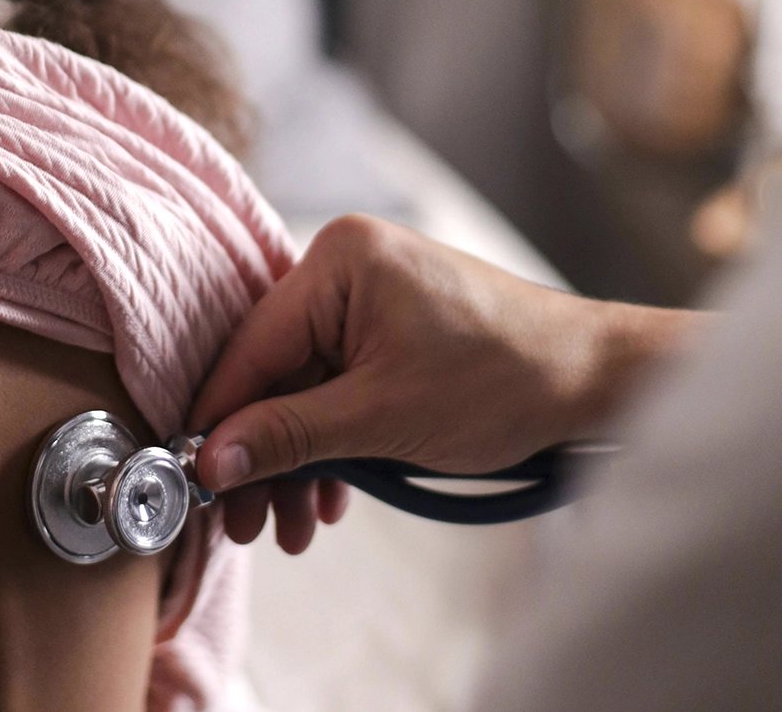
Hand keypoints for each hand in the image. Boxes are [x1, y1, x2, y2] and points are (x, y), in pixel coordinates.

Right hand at [189, 215, 698, 552]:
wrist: (596, 381)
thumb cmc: (506, 379)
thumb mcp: (381, 418)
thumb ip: (288, 436)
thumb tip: (210, 460)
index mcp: (338, 263)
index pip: (251, 348)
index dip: (220, 420)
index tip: (195, 480)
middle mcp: (345, 269)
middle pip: (273, 374)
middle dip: (263, 456)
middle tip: (245, 524)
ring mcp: (367, 298)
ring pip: (302, 390)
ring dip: (297, 462)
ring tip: (292, 528)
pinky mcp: (386, 329)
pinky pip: (336, 388)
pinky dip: (332, 444)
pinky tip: (331, 499)